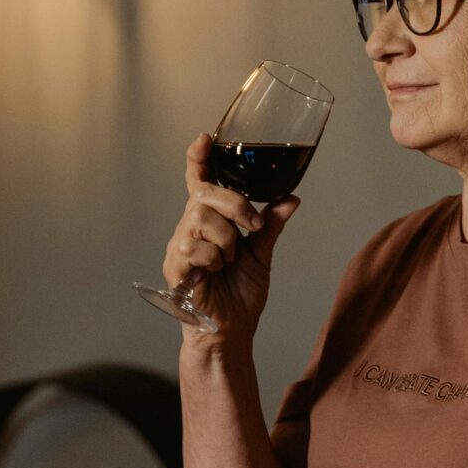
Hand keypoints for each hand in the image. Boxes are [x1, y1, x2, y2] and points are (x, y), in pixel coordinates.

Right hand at [160, 132, 298, 347]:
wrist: (232, 330)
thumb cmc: (239, 294)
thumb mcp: (262, 254)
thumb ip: (271, 225)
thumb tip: (291, 198)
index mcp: (209, 220)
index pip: (199, 181)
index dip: (199, 158)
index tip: (205, 138)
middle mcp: (190, 227)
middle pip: (204, 194)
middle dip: (235, 204)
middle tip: (252, 226)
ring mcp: (180, 246)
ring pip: (200, 217)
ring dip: (227, 237)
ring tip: (230, 259)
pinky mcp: (176, 266)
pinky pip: (194, 245)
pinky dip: (214, 257)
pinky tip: (216, 270)